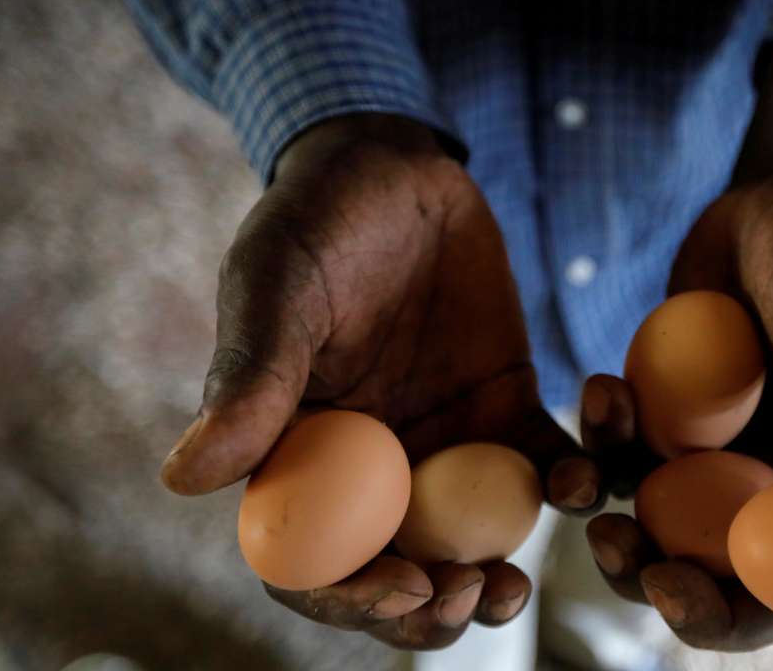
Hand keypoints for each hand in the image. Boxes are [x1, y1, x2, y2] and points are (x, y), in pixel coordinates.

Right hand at [161, 114, 601, 648]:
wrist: (394, 167)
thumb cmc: (315, 220)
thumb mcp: (276, 285)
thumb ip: (250, 377)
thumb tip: (186, 478)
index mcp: (301, 454)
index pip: (313, 557)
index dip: (352, 594)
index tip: (405, 587)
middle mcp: (372, 466)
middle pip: (400, 567)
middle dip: (436, 605)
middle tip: (479, 597)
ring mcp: (444, 443)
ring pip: (474, 538)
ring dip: (498, 570)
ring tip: (522, 580)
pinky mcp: (506, 409)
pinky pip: (544, 465)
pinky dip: (570, 483)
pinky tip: (586, 473)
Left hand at [585, 33, 772, 668]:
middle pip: (763, 589)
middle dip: (706, 606)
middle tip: (654, 580)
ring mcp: (731, 470)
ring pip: (681, 548)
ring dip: (634, 553)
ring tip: (595, 520)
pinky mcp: (672, 435)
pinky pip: (628, 474)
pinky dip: (602, 455)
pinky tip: (602, 395)